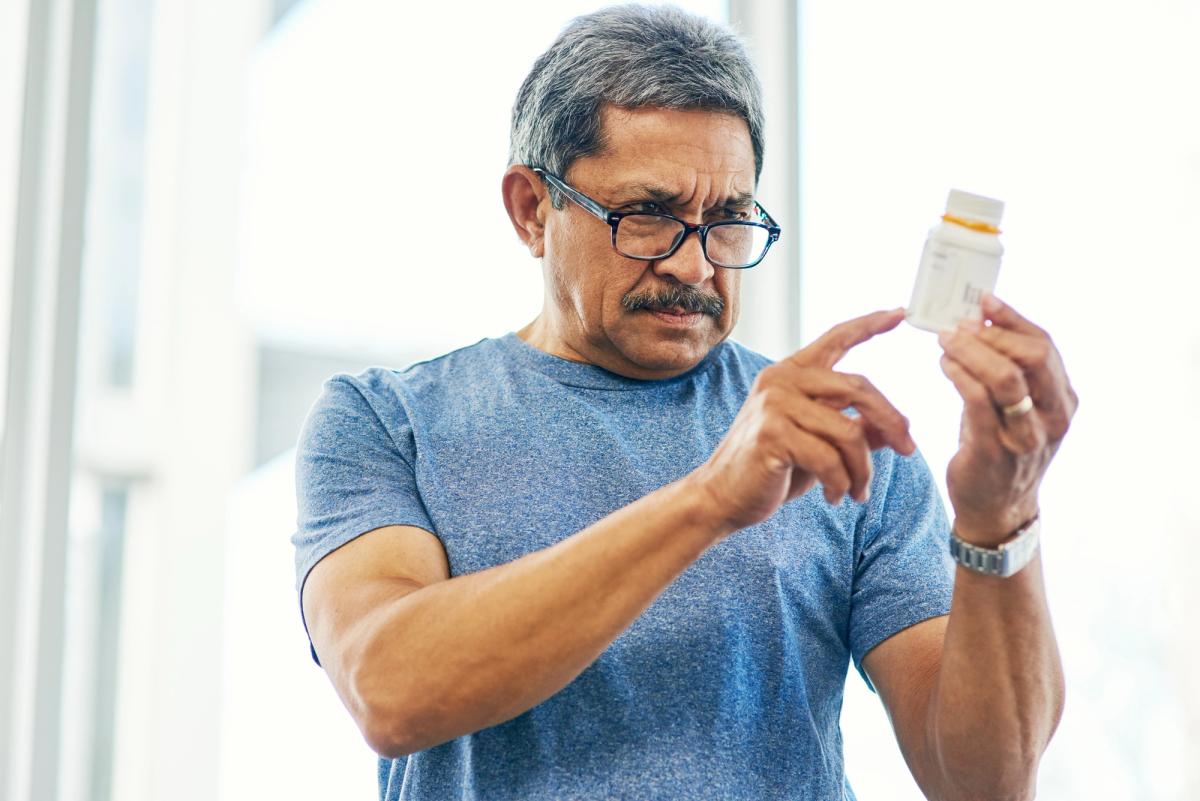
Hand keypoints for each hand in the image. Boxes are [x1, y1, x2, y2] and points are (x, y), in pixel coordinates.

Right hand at [691, 307, 916, 532]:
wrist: (723, 496)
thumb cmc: (772, 468)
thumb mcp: (818, 443)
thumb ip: (853, 428)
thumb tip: (897, 429)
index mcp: (791, 373)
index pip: (836, 338)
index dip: (869, 325)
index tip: (900, 312)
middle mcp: (782, 380)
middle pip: (859, 388)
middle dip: (892, 422)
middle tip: (910, 451)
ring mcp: (775, 404)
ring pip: (849, 432)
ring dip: (863, 469)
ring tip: (858, 492)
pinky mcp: (772, 434)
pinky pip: (829, 458)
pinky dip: (841, 484)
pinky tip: (836, 497)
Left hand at [936, 292, 1078, 543]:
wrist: (998, 508)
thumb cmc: (1003, 447)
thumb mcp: (1016, 407)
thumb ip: (1006, 369)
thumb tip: (978, 320)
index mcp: (1063, 400)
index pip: (1044, 345)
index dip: (1013, 318)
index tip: (984, 300)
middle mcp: (1053, 418)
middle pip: (1033, 356)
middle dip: (993, 333)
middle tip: (961, 325)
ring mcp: (1027, 436)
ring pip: (1006, 378)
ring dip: (972, 351)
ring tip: (947, 341)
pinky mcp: (995, 451)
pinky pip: (978, 403)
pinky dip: (960, 376)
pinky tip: (945, 365)